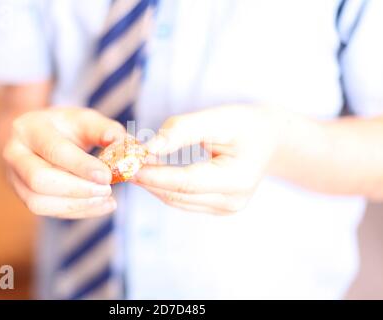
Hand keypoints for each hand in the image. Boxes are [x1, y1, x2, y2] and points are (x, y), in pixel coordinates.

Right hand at [3, 107, 125, 218]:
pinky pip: (47, 211)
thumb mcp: (86, 120)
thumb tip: (121, 142)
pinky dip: (76, 212)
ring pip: (38, 202)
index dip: (81, 165)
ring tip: (106, 200)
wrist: (39, 138)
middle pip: (39, 179)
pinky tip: (100, 206)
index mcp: (29, 127)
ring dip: (76, 205)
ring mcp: (14, 178)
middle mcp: (14, 153)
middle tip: (107, 189)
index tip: (107, 176)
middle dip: (77, 189)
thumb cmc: (66, 127)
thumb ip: (105, 129)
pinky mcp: (24, 196)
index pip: (54, 150)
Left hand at [133, 105, 287, 214]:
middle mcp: (232, 201)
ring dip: (152, 184)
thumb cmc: (245, 124)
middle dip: (147, 180)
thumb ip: (181, 131)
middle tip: (121, 163)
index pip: (186, 182)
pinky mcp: (218, 208)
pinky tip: (150, 172)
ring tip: (131, 165)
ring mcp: (226, 209)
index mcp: (237, 179)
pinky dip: (163, 187)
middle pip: (178, 195)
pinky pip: (182, 200)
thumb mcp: (217, 118)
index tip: (127, 165)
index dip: (154, 174)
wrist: (269, 140)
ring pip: (176, 200)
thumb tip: (147, 148)